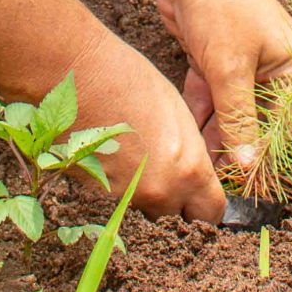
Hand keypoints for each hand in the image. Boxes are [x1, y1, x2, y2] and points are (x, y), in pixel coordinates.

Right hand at [65, 32, 225, 220]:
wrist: (79, 76)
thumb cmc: (131, 82)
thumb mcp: (179, 115)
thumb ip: (191, 154)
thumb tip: (193, 174)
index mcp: (188, 170)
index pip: (212, 212)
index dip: (207, 204)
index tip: (201, 194)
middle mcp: (159, 191)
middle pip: (177, 216)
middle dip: (175, 202)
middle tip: (165, 173)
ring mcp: (125, 197)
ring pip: (146, 210)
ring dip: (145, 195)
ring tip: (135, 158)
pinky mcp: (96, 194)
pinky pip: (117, 201)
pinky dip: (119, 187)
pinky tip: (113, 156)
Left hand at [152, 0, 291, 181]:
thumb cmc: (219, 6)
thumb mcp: (229, 70)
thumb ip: (240, 119)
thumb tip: (251, 163)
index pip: (285, 122)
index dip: (268, 152)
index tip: (250, 183)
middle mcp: (272, 62)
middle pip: (257, 116)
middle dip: (237, 145)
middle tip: (219, 176)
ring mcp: (241, 57)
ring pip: (230, 105)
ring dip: (215, 131)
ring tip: (200, 161)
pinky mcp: (214, 52)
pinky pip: (210, 90)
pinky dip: (200, 108)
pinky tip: (189, 132)